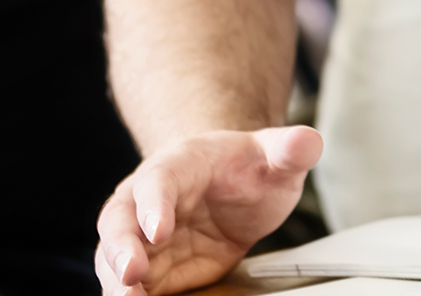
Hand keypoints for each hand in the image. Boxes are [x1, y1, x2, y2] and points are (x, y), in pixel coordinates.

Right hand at [96, 125, 321, 295]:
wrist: (231, 185)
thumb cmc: (249, 168)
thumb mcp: (276, 157)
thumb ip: (289, 150)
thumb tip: (307, 140)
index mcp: (179, 164)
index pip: (159, 178)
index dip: (155, 203)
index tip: (159, 229)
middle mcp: (147, 198)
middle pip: (119, 219)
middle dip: (121, 247)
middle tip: (131, 274)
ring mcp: (144, 236)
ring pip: (114, 256)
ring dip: (115, 280)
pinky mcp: (152, 268)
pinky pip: (129, 285)